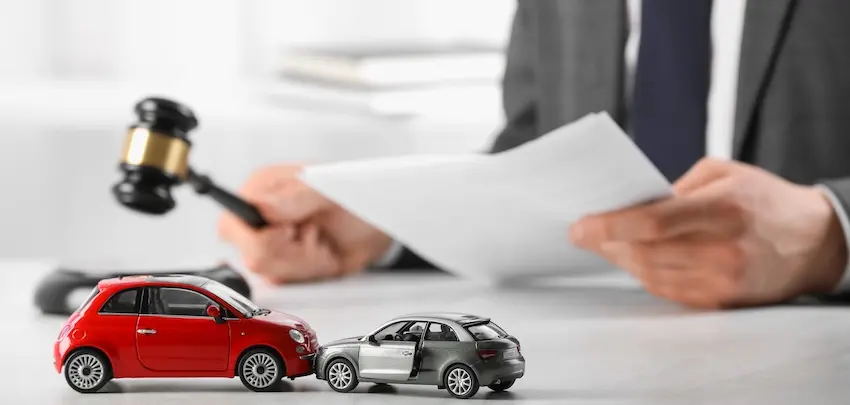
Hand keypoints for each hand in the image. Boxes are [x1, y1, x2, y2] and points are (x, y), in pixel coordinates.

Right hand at [217, 164, 392, 283]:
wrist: (376, 224)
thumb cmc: (355, 197)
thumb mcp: (330, 189)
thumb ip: (296, 195)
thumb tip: (261, 204)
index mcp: (261, 190)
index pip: (233, 223)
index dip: (262, 236)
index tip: (292, 230)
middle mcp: (260, 218)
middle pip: (254, 256)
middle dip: (294, 252)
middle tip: (315, 234)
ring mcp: (271, 243)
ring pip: (270, 274)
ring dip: (307, 263)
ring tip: (323, 242)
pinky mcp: (284, 265)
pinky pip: (287, 285)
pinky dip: (312, 273)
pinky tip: (323, 256)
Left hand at [569, 158, 847, 308]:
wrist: (814, 242)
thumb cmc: (764, 199)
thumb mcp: (724, 173)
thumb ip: (675, 187)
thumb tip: (630, 205)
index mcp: (722, 208)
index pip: (652, 222)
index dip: (609, 226)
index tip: (580, 225)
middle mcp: (722, 248)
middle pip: (645, 253)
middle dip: (605, 243)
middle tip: (582, 234)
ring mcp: (722, 280)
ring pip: (651, 275)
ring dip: (621, 259)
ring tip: (605, 243)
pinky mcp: (720, 301)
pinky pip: (667, 291)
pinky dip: (644, 275)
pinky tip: (633, 260)